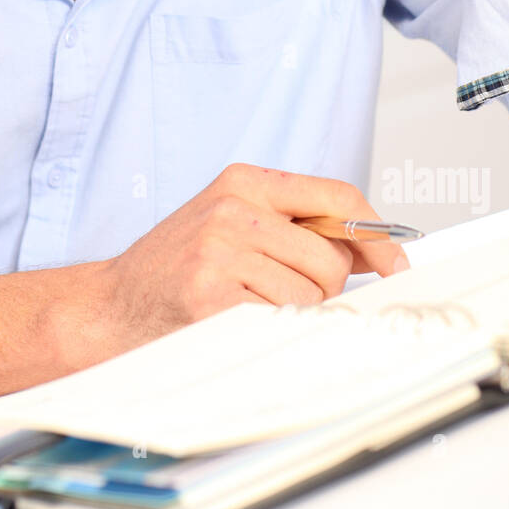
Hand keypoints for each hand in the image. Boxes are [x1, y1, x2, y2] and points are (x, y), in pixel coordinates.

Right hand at [97, 162, 409, 348]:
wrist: (113, 304)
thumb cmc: (178, 265)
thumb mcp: (233, 222)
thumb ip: (296, 224)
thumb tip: (374, 250)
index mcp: (243, 180)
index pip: (336, 195)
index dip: (375, 233)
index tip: (395, 262)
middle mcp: (233, 209)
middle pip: (331, 256)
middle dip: (323, 286)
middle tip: (278, 289)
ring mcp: (220, 251)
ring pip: (310, 295)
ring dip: (292, 311)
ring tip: (247, 302)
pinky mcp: (212, 296)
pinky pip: (280, 320)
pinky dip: (267, 328)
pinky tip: (232, 316)